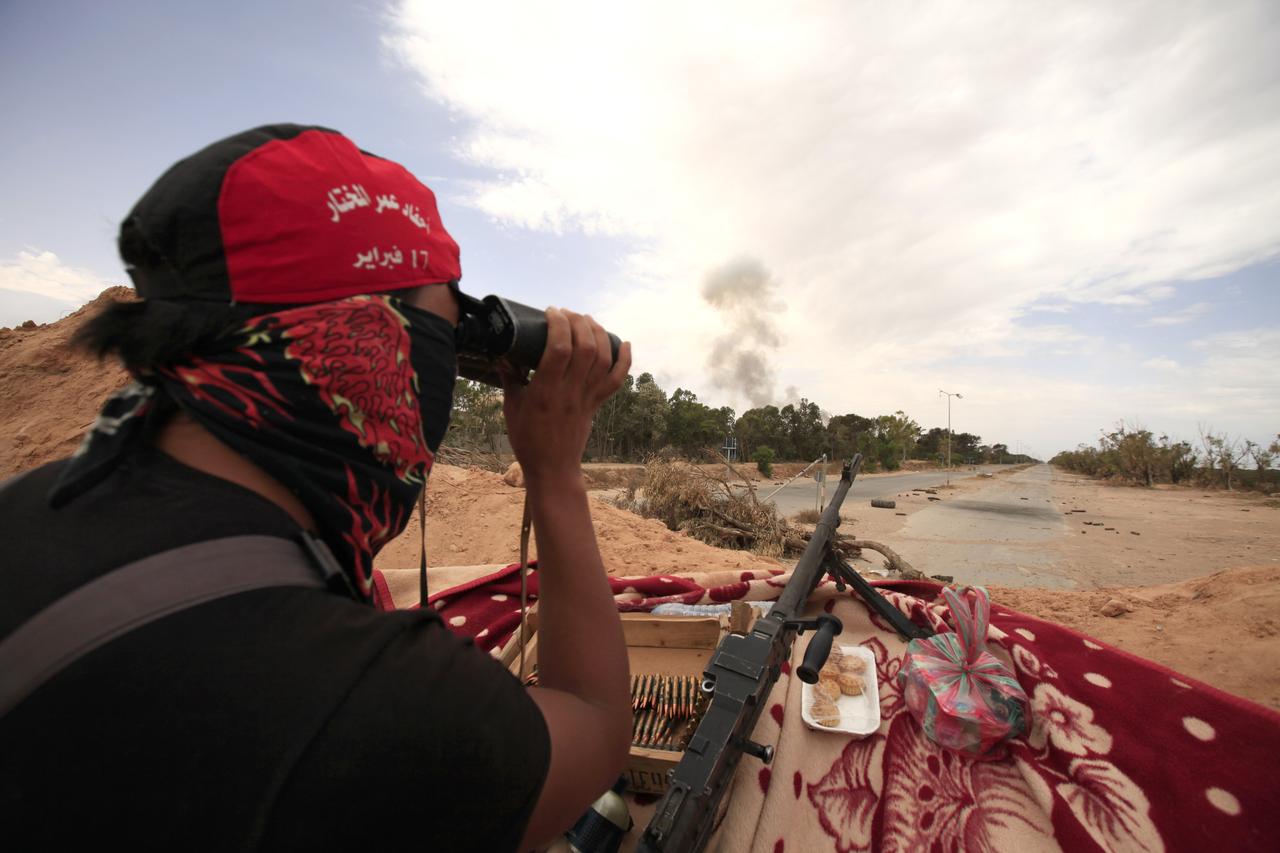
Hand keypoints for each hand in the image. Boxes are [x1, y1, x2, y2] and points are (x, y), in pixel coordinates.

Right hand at [500, 307, 630, 484]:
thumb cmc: (528, 439)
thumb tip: (501, 355)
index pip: (558, 348)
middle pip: (585, 348)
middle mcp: (570, 391)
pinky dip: (625, 360)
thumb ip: (509, 378)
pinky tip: (624, 343)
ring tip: (587, 320)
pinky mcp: (597, 405)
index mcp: (546, 391)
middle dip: (579, 323)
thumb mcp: (511, 407)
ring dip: (599, 334)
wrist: (552, 469)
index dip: (558, 325)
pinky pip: (617, 380)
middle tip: (567, 313)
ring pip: (603, 359)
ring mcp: (587, 398)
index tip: (551, 312)